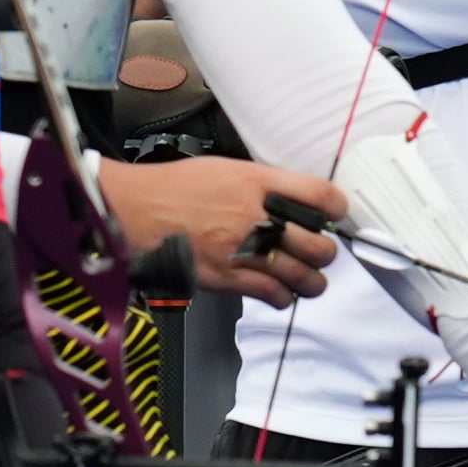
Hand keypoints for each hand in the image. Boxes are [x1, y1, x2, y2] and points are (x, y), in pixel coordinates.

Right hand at [103, 156, 347, 304]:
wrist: (130, 209)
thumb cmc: (171, 188)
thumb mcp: (224, 169)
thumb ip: (261, 185)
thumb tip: (291, 199)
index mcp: (255, 182)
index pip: (320, 195)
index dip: (337, 209)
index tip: (335, 215)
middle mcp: (253, 216)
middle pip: (318, 244)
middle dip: (324, 253)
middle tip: (315, 252)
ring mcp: (240, 250)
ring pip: (302, 276)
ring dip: (310, 281)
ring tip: (306, 278)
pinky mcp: (225, 277)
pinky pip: (272, 294)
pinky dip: (282, 297)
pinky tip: (278, 291)